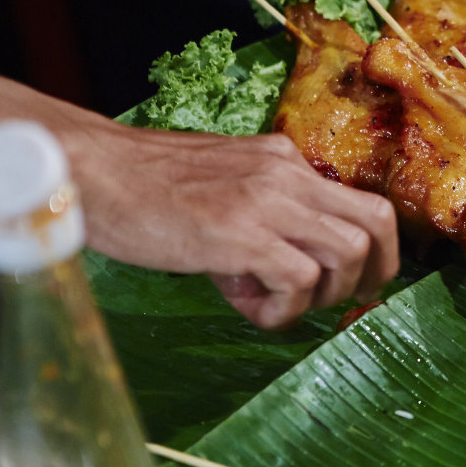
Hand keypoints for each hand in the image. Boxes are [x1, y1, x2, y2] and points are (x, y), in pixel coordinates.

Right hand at [69, 123, 399, 328]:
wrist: (87, 171)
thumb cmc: (144, 188)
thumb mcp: (223, 184)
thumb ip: (264, 215)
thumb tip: (289, 270)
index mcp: (284, 159)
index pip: (363, 200)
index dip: (374, 248)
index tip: (352, 279)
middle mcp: (286, 174)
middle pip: (378, 222)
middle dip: (375, 272)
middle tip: (337, 299)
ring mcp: (266, 202)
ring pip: (350, 252)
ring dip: (324, 293)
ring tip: (275, 301)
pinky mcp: (240, 234)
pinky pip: (299, 280)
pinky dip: (284, 307)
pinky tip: (246, 304)